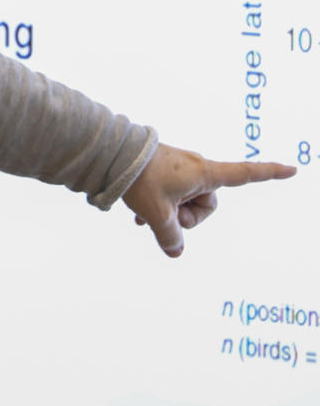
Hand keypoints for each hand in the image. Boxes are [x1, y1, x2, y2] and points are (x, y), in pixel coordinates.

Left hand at [123, 143, 295, 256]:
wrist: (112, 155)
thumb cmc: (140, 180)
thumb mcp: (157, 215)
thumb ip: (171, 238)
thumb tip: (176, 250)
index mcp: (204, 174)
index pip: (245, 175)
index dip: (269, 174)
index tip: (293, 169)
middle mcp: (196, 169)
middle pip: (206, 206)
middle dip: (187, 217)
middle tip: (164, 212)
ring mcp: (180, 170)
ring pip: (185, 205)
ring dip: (169, 212)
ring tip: (146, 209)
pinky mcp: (165, 172)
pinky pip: (172, 198)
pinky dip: (159, 208)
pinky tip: (138, 217)